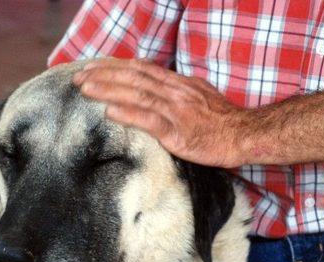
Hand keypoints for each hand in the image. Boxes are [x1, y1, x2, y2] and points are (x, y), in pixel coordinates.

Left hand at [73, 59, 249, 167]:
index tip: (93, 66)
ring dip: (109, 90)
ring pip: (137, 95)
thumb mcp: (197, 96)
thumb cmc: (221, 120)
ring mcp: (176, 111)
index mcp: (177, 83)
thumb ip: (174, 92)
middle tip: (78, 76)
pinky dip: (129, 114)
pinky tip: (110, 112)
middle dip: (103, 75)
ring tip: (86, 88)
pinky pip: (150, 120)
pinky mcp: (178, 132)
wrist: (245, 134)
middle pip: (133, 78)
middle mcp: (174, 92)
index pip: (140, 69)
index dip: (115, 67)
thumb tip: (153, 89)